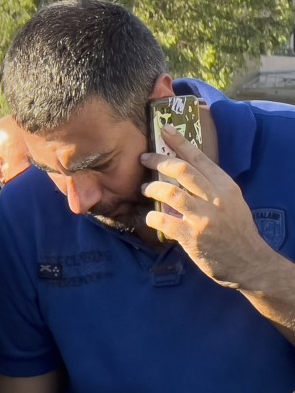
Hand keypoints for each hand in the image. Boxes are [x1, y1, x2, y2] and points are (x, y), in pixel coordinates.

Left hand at [140, 124, 275, 288]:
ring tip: (145, 189)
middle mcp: (216, 199)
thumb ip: (209, 189)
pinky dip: (152, 217)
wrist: (248, 262)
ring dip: (152, 188)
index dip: (180, 142)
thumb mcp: (231, 203)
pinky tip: (151, 217)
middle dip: (158, 161)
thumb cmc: (236, 231)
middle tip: (144, 159)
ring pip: (170, 192)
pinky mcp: (192, 236)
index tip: (165, 130)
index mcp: (226, 187)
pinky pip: (163, 220)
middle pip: (182, 170)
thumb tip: (181, 177)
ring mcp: (204, 218)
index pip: (200, 158)